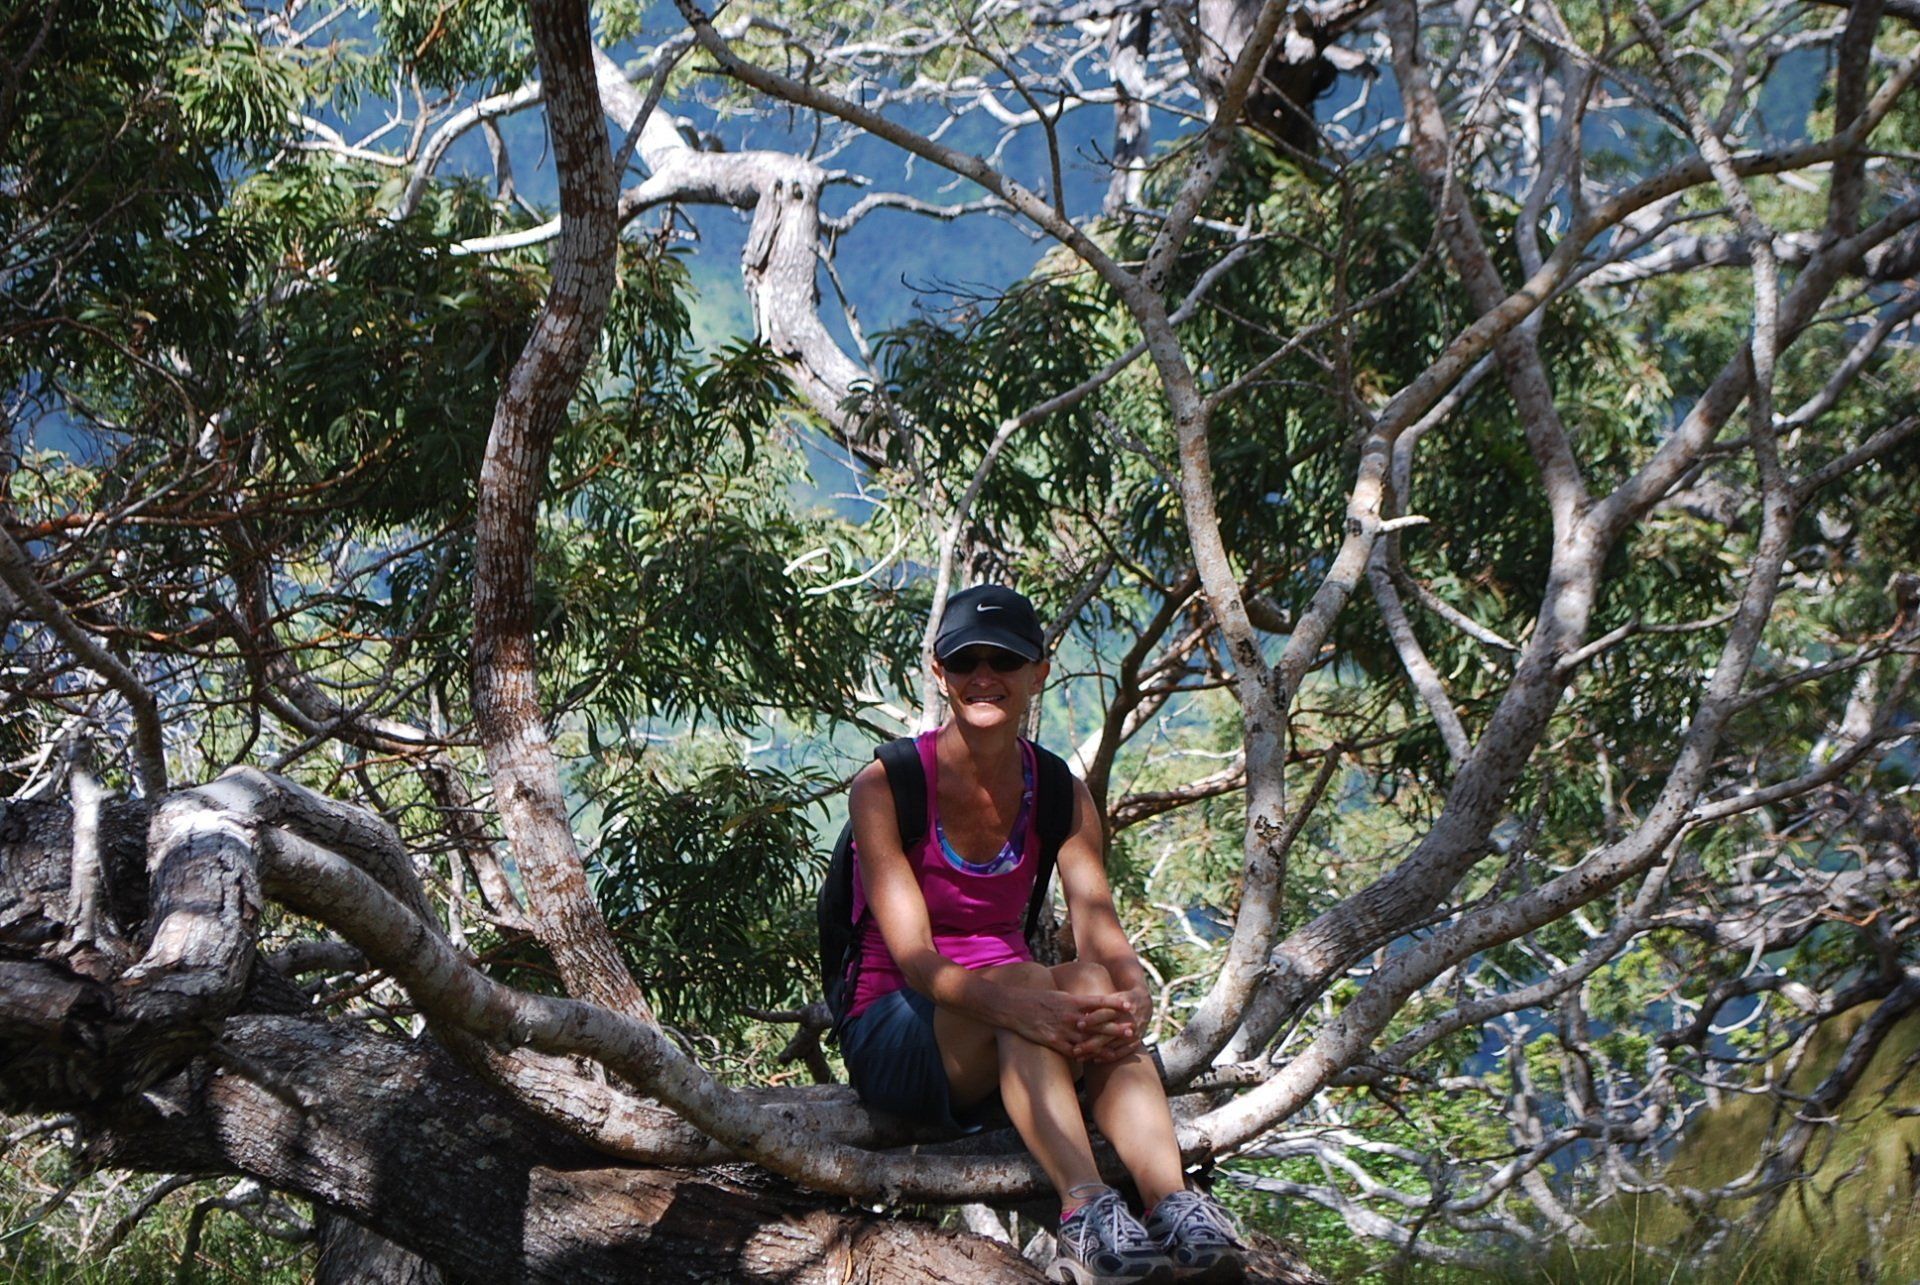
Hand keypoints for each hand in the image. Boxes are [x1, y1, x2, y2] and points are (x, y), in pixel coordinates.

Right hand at [1002, 987, 1127, 1057]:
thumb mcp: (1057, 994)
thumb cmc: (1036, 999)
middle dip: (1115, 1027)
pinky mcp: (1053, 1042)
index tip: (1129, 1004)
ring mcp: (1062, 1030)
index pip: (1098, 1001)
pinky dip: (1084, 1056)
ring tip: (1118, 1050)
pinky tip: (1093, 1060)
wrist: (1014, 1008)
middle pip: (1097, 1023)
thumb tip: (1088, 1004)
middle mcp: (1069, 1016)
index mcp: (1071, 1001)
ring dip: (1104, 1046)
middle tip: (1132, 1030)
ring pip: (1087, 1040)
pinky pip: (1072, 1052)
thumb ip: (1074, 1001)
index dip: (1114, 1003)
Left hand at [1070, 985, 1151, 1063]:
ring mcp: (1132, 1033)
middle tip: (1075, 1049)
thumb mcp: (1109, 998)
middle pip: (1106, 1034)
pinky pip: (1121, 1052)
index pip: (1104, 1013)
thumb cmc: (1118, 1000)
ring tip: (1079, 1058)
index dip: (1092, 1019)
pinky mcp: (1136, 1041)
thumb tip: (1077, 1011)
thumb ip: (1095, 1005)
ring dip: (1095, 1053)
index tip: (1078, 1024)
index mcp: (1119, 1008)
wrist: (1144, 1003)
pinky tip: (1095, 1060)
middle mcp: (1126, 1021)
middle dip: (1090, 1042)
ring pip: (1111, 1046)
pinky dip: (1108, 1057)